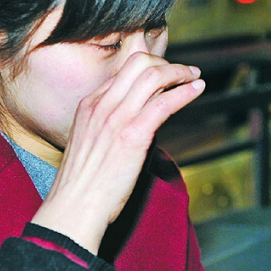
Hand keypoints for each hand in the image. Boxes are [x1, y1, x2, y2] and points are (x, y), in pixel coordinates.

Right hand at [30, 52, 204, 252]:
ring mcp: (116, 117)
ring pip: (153, 76)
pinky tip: (197, 90)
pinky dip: (185, 92)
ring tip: (195, 77)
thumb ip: (108, 125)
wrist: (72, 208)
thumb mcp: (89, 143)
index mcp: (89, 105)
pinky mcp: (133, 134)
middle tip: (185, 72)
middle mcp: (101, 105)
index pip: (123, 71)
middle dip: (167, 62)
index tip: (166, 73)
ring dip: (180, 73)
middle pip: (138, 63)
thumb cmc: (83, 185)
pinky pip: (164, 102)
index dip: (150, 67)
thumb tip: (137, 121)